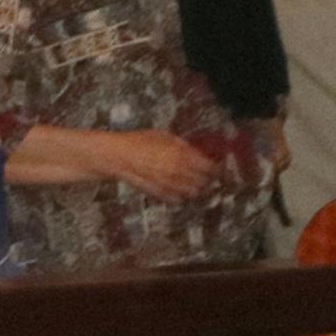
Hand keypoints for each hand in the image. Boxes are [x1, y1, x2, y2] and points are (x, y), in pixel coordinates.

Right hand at [101, 130, 219, 201]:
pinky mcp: (159, 194)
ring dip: (197, 189)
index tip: (218, 167)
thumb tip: (197, 151)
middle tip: (208, 176)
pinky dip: (182, 196)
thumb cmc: (138, 141)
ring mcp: (170, 185)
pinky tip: (179, 190)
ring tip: (195, 184)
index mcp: (183, 155)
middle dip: (209, 179)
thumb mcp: (164, 136)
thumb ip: (183, 145)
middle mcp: (180, 172)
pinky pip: (178, 200)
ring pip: (194, 193)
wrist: (117, 156)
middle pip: (205, 182)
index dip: (217, 168)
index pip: (211, 167)